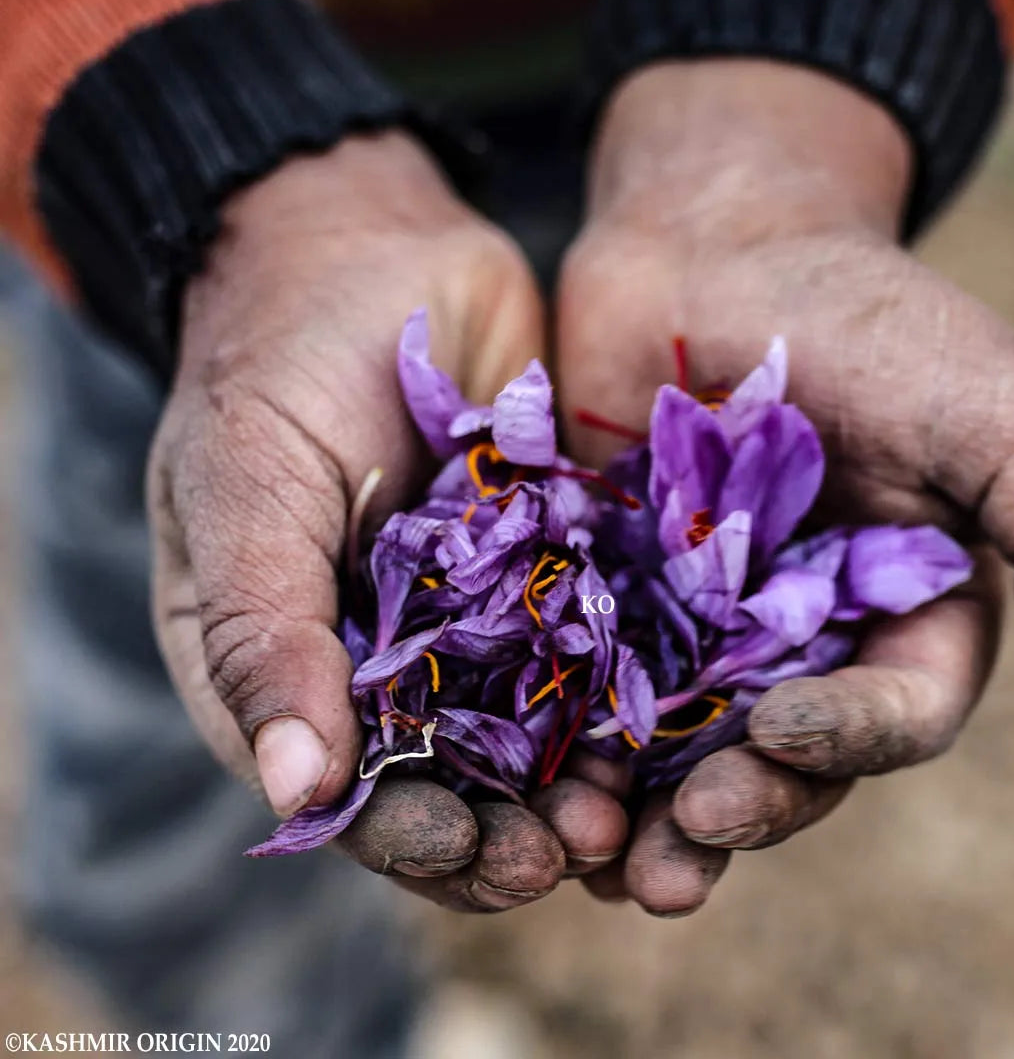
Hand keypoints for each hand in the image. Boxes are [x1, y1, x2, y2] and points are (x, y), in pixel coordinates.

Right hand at [148, 132, 626, 909]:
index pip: (352, 789)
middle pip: (459, 781)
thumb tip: (294, 793)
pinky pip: (600, 643)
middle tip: (585, 848)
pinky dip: (634, 692)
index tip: (473, 851)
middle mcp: (393, 658)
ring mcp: (480, 614)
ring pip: (541, 730)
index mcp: (295, 663)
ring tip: (642, 811)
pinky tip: (683, 721)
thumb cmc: (277, 361)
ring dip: (588, 781)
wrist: (369, 247)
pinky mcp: (555, 563)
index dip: (409, 836)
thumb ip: (261, 631)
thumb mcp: (244, 488)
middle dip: (517, 828)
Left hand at [555, 61, 1013, 914]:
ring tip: (591, 861)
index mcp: (902, 613)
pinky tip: (525, 782)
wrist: (721, 241)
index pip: (891, 714)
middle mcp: (800, 637)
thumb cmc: (870, 317)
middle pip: (774, 760)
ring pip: (673, 746)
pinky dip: (560, 738)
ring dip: (637, 816)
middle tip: (676, 858)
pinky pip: (583, 680)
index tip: (785, 734)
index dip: (845, 742)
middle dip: (734, 811)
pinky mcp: (607, 590)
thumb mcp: (994, 411)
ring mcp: (695, 619)